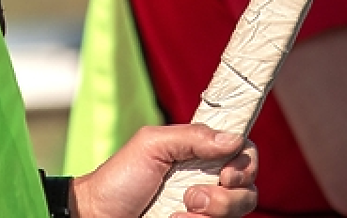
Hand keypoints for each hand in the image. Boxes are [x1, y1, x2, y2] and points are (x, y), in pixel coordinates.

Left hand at [72, 125, 257, 217]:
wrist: (97, 216)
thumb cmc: (118, 179)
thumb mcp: (152, 145)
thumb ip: (192, 136)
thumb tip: (233, 139)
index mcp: (202, 155)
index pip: (244, 153)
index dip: (246, 162)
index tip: (228, 173)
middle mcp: (209, 182)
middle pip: (248, 188)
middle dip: (228, 196)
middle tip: (193, 196)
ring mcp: (205, 210)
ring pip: (237, 212)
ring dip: (212, 213)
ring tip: (179, 212)